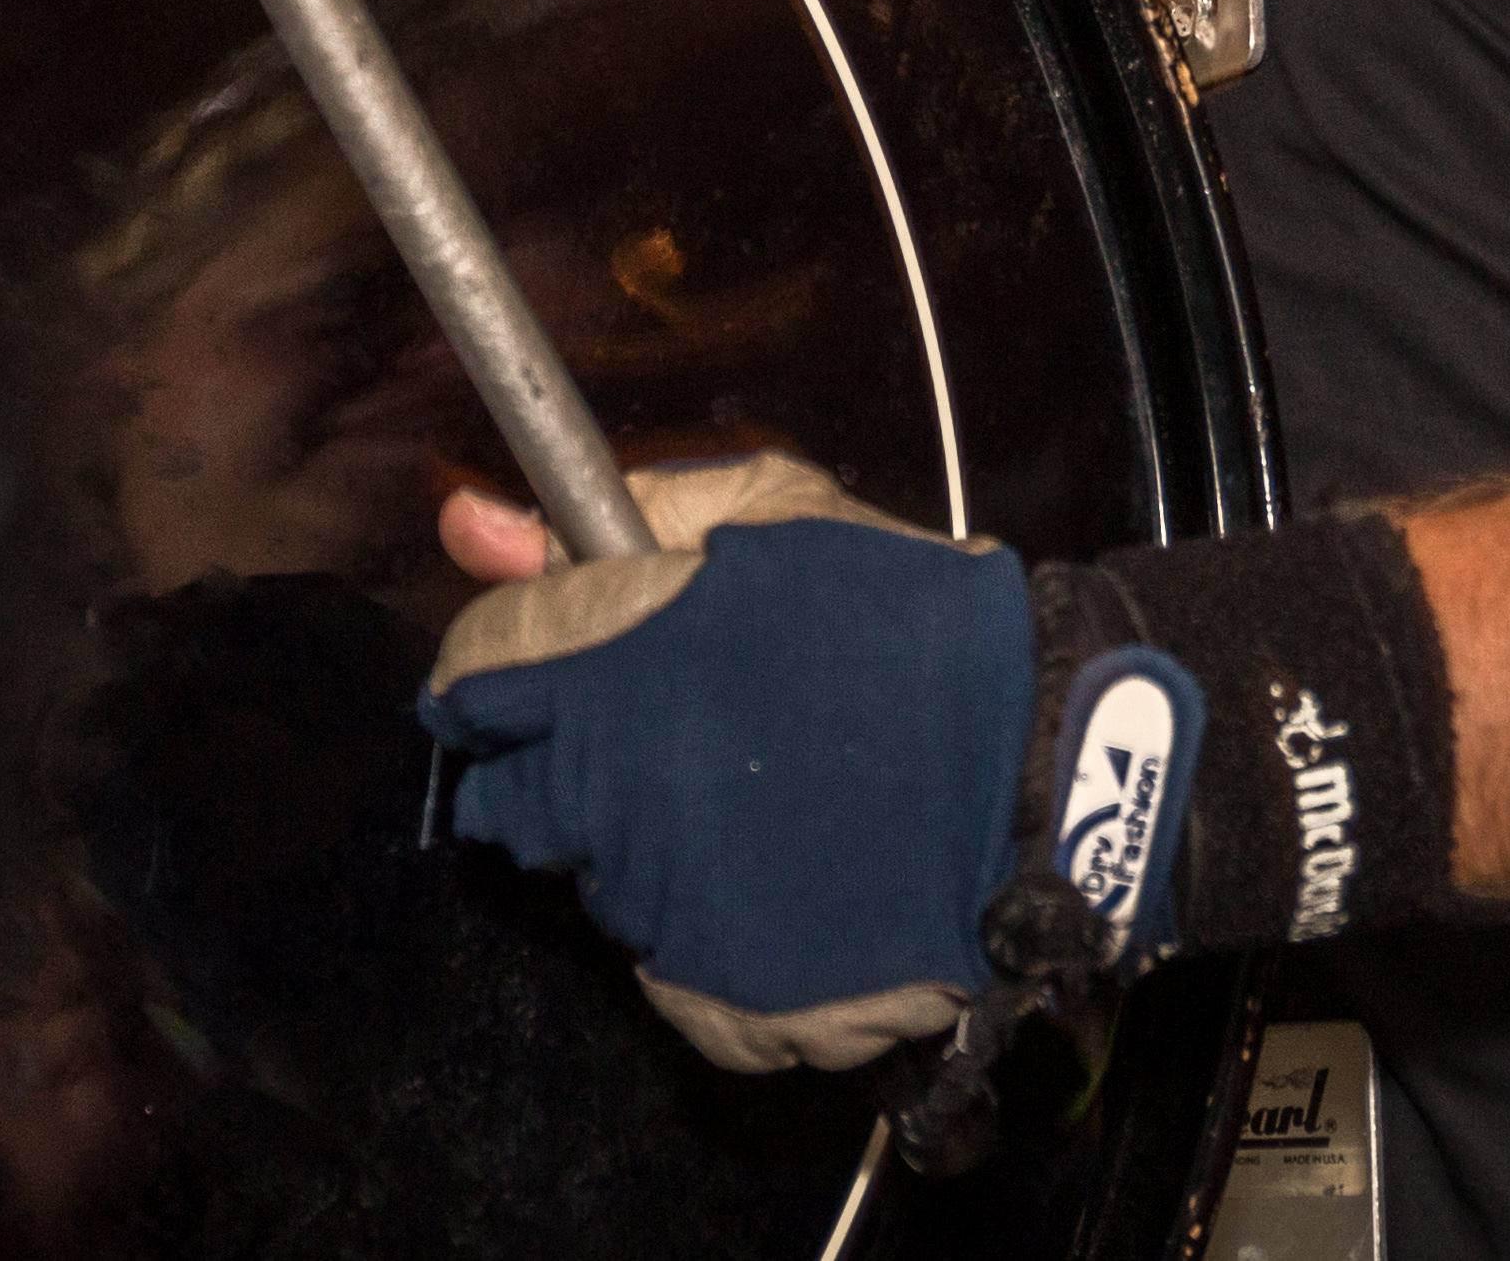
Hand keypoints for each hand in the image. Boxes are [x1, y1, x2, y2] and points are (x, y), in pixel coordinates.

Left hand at [417, 454, 1036, 1072]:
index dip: (503, 666)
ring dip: (645, 844)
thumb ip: (621, 516)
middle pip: (519, 796)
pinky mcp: (720, 996)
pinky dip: (709, 933)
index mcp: (616, 663)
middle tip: (666, 740)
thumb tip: (469, 524)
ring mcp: (665, 904)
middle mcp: (617, 793)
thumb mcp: (776, 514)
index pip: (474, 677)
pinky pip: (669, 971)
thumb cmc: (908, 622)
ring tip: (758, 802)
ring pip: (600, 882)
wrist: (1040, 767)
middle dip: (566, 763)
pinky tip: (783, 876)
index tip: (547, 668)